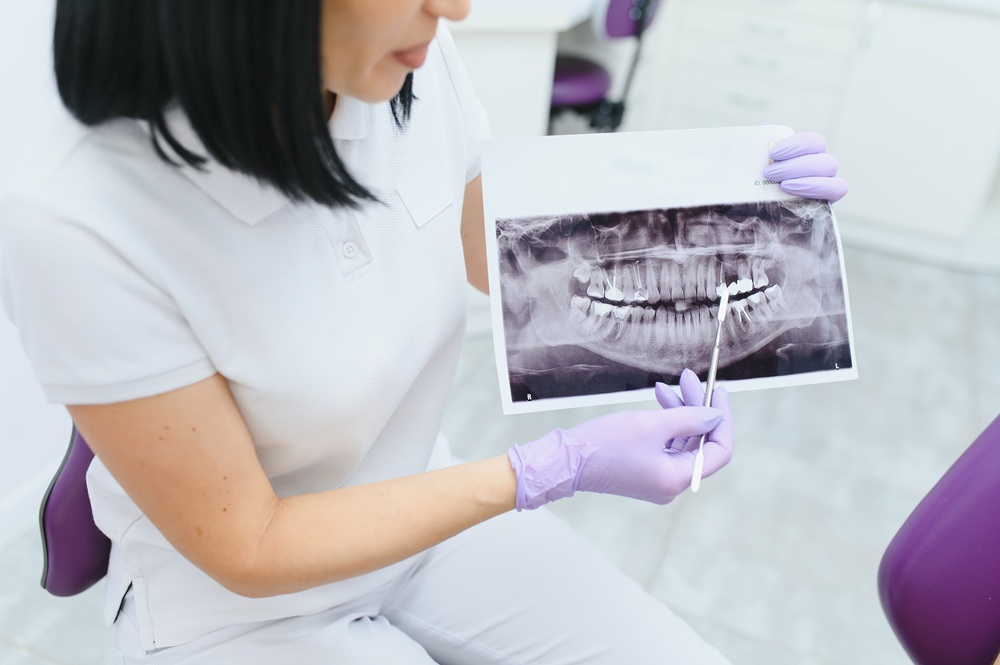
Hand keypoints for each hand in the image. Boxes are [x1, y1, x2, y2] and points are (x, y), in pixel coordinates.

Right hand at [507, 371, 733, 509]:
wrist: (567, 461)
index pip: (718, 451)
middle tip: (691, 379)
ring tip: (669, 385)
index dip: (722, 420)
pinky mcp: (645, 470)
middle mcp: (672, 484)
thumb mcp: (652, 425)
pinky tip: (659, 400)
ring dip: (681, 411)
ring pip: (683, 441)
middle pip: (700, 443)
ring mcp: (658, 478)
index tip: (717, 393)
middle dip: (697, 408)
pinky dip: (667, 423)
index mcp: (677, 478)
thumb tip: (716, 416)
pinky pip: (667, 445)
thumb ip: (689, 419)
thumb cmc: (605, 443)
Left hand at [763, 131, 847, 202]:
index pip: (814, 140)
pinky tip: (793, 192)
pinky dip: (815, 189)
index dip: (796, 145)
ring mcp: (829, 181)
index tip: (773, 153)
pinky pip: (837, 190)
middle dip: (795, 165)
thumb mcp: (760, 164)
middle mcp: (823, 164)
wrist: (761, 208)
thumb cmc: (764, 183)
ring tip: (782, 185)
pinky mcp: (830, 199)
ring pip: (830, 172)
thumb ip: (764, 146)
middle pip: (822, 158)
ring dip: (805, 178)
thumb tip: (765, 127)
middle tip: (770, 172)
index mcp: (810, 152)